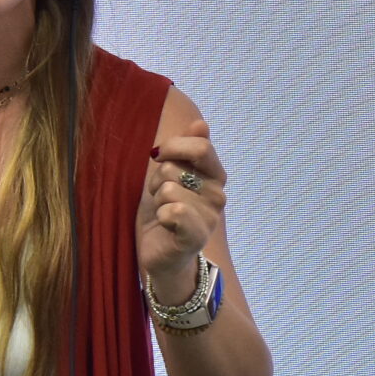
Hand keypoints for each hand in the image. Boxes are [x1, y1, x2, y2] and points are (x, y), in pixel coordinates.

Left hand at [139, 121, 225, 300]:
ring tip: (162, 213)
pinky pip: (174, 211)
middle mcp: (218, 194)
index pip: (200, 146)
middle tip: (161, 197)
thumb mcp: (171, 172)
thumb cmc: (164, 210)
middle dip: (156, 181)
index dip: (172, 148)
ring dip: (156, 201)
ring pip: (168, 190)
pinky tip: (165, 226)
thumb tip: (201, 123)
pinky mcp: (197, 236)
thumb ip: (186, 147)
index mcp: (215, 175)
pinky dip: (161, 216)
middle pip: (174, 168)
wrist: (160, 252)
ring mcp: (210, 216)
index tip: (159, 158)